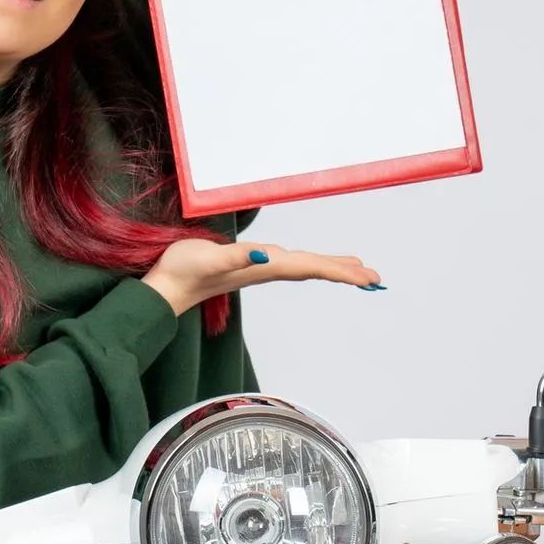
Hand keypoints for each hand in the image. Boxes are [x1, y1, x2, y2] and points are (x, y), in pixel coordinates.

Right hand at [142, 238, 382, 315]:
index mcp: (265, 267)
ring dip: (333, 270)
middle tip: (377, 279)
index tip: (368, 279)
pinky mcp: (252, 267)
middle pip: (315, 271)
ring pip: (306, 269)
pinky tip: (316, 266)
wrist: (166, 288)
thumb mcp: (209, 260)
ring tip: (359, 272)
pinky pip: (292, 267)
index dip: (341, 271)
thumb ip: (236, 259)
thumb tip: (264, 256)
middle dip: (347, 274)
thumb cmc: (184, 270)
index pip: (311, 268)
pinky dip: (311, 265)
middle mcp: (268, 269)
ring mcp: (261, 270)